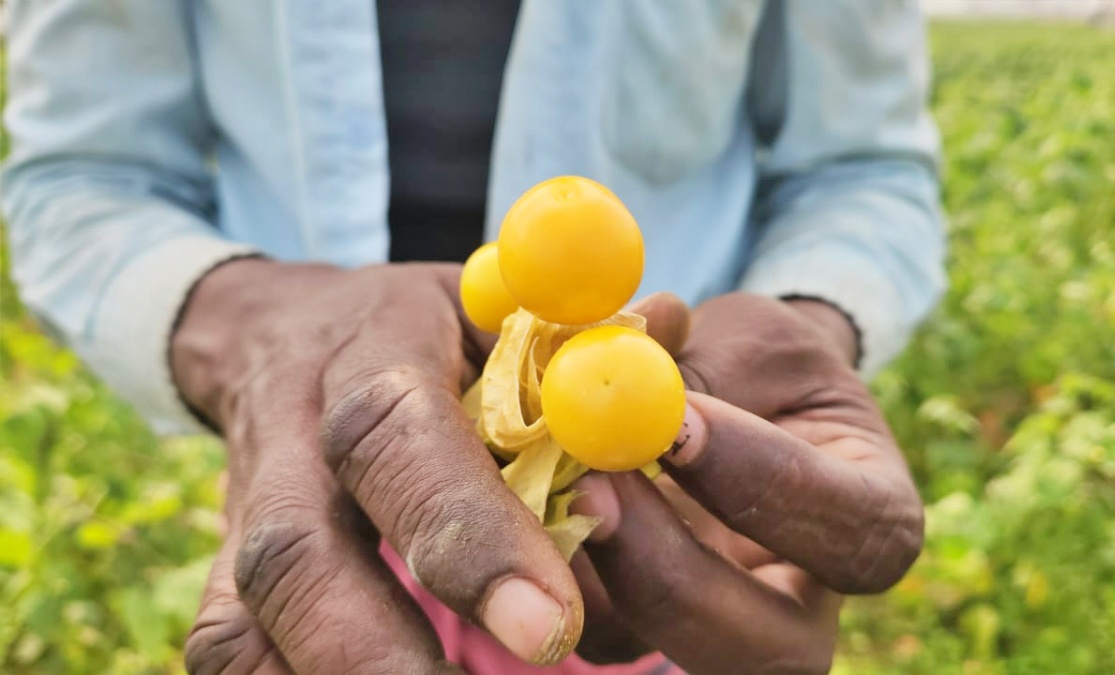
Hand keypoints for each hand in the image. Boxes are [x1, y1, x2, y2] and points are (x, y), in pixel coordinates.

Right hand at [173, 259, 584, 673]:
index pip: (397, 435)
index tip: (548, 625)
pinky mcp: (226, 572)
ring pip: (244, 620)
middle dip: (382, 651)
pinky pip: (233, 650)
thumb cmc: (426, 328)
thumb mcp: (501, 307)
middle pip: (299, 551)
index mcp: (372, 350)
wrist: (283, 333)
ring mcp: (246, 513)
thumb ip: (571, 359)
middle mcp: (292, 436)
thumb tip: (646, 422)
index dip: (464, 531)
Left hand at [571, 293, 923, 673]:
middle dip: (674, 575)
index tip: (680, 420)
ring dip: (597, 575)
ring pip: (671, 652)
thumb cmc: (758, 363)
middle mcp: (810, 597)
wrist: (730, 398)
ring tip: (550, 483)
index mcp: (873, 516)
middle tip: (595, 490)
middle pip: (773, 647)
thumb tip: (634, 338)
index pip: (852, 531)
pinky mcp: (647, 623)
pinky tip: (524, 501)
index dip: (763, 483)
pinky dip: (553, 571)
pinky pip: (600, 629)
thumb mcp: (747, 338)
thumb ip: (697, 355)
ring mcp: (727, 625)